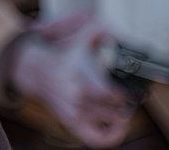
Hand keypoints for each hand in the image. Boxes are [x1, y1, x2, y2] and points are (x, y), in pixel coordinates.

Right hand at [7, 15, 135, 147]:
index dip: (129, 94)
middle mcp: (79, 98)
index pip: (114, 95)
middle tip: (131, 96)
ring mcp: (75, 112)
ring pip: (111, 121)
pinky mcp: (72, 123)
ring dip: (122, 114)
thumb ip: (99, 31)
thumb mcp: (79, 39)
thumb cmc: (62, 56)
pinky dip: (112, 136)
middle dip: (127, 103)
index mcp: (83, 78)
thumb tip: (116, 31)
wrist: (34, 71)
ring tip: (123, 106)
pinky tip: (117, 126)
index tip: (134, 88)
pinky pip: (97, 139)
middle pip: (118, 110)